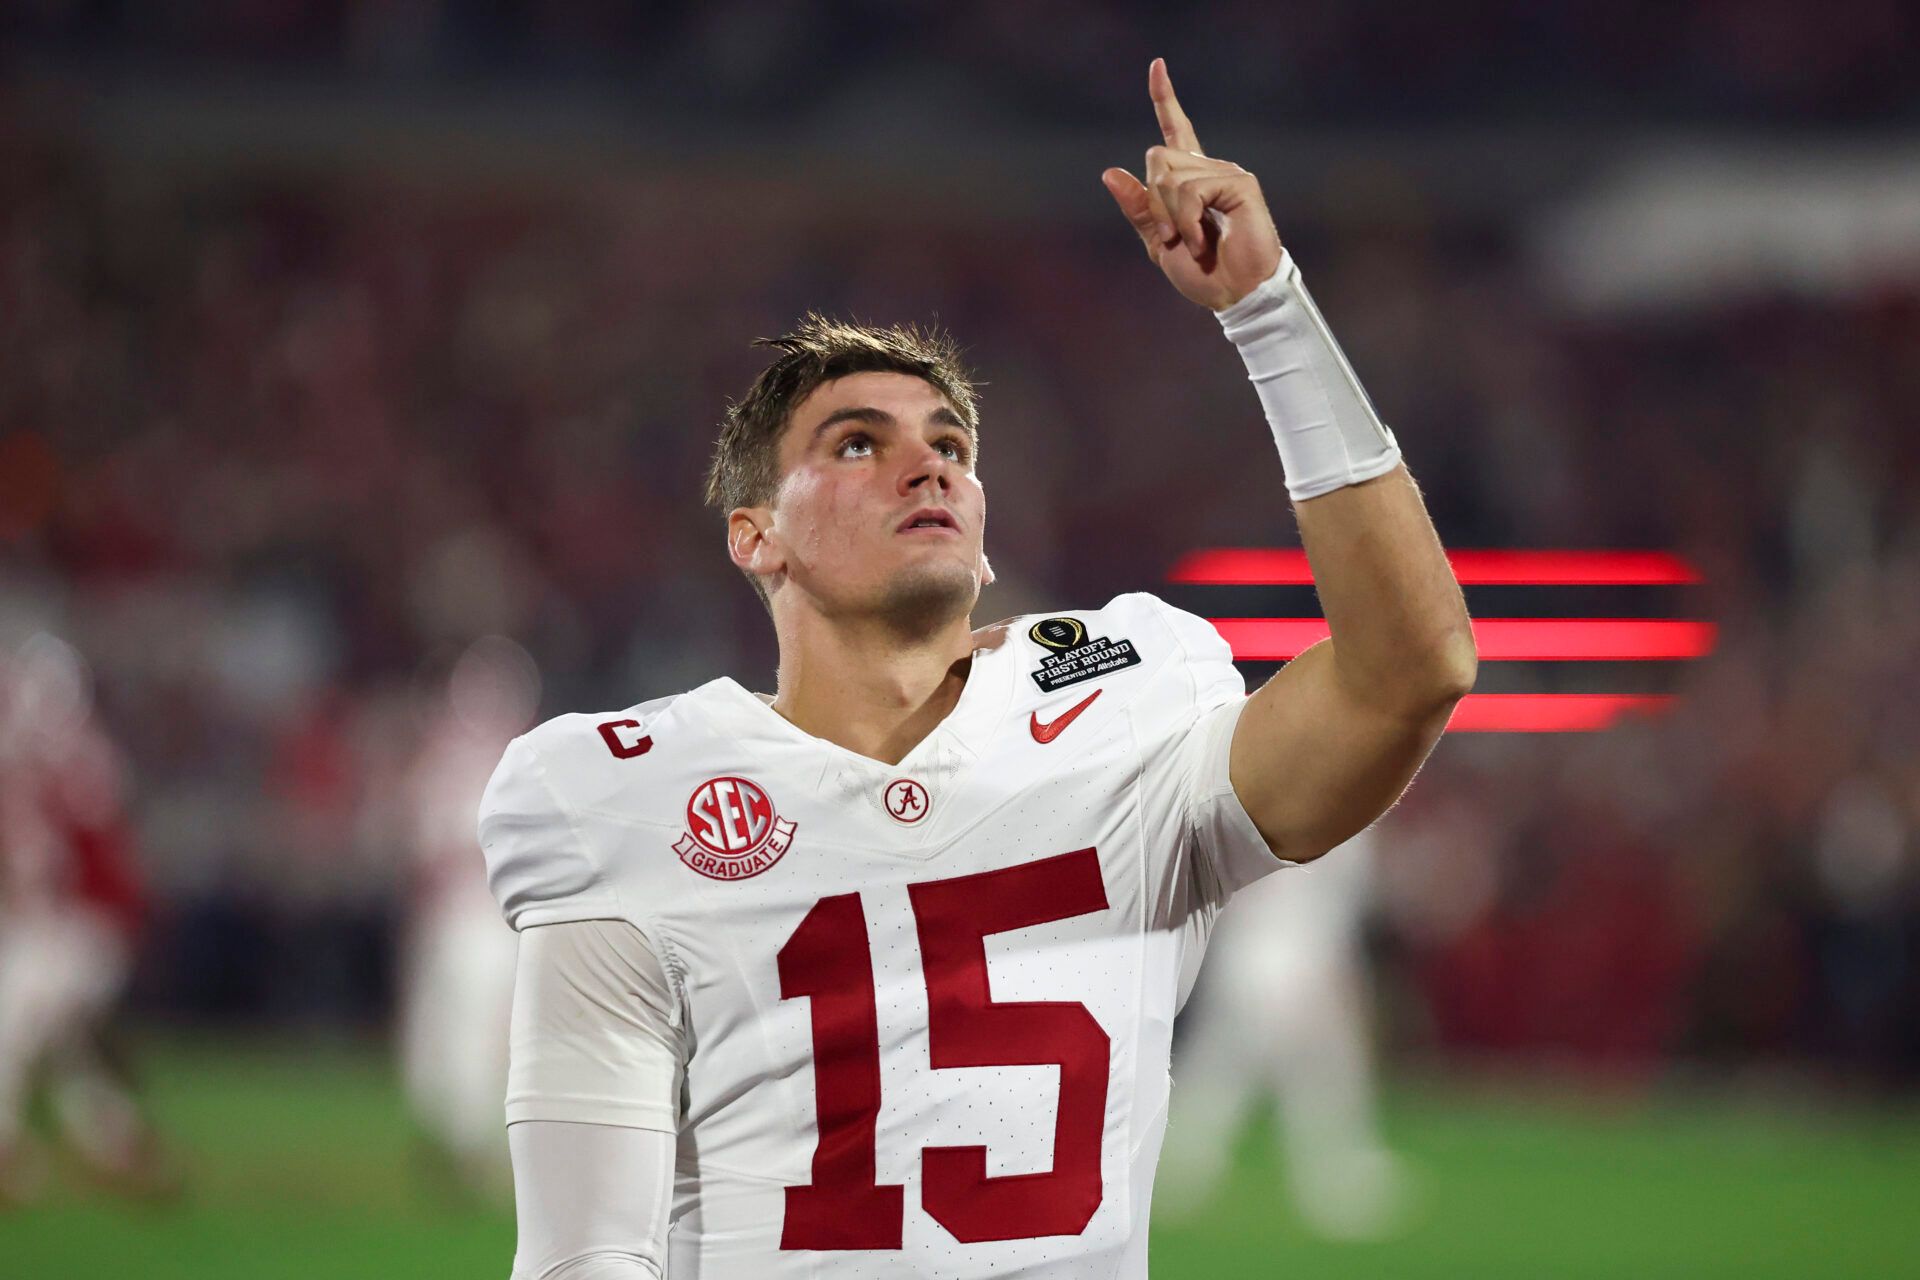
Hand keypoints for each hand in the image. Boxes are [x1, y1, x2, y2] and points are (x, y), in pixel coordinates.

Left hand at [1101, 58, 1283, 311]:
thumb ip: (1138, 209)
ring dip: (1172, 218)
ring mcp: (1226, 172)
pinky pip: (1191, 190)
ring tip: (1193, 242)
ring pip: (1170, 177)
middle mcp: (1208, 168)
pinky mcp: (1240, 184)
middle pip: (1156, 158)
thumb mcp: (1158, 241)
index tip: (1157, 65)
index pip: (1175, 130)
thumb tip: (1109, 171)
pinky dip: (1189, 221)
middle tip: (1175, 235)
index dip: (1165, 98)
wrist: (1234, 294)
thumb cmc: (1202, 272)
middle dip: (1154, 202)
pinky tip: (1202, 240)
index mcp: (1189, 179)